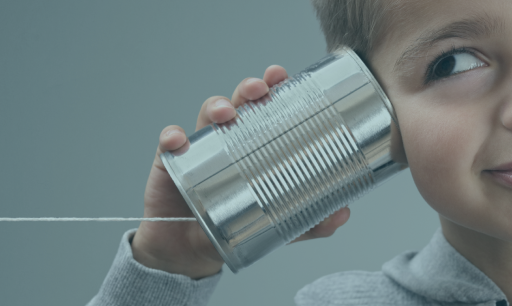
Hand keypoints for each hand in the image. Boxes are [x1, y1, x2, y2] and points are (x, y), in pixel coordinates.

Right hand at [130, 65, 352, 277]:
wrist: (192, 249)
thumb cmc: (235, 224)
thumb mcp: (279, 225)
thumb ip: (310, 221)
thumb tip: (342, 214)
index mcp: (255, 143)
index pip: (266, 108)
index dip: (273, 86)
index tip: (282, 76)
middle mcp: (229, 137)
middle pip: (239, 101)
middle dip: (249, 88)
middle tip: (259, 90)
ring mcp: (200, 146)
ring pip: (207, 114)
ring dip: (216, 105)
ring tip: (225, 114)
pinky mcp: (172, 161)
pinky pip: (169, 143)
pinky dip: (172, 137)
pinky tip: (177, 140)